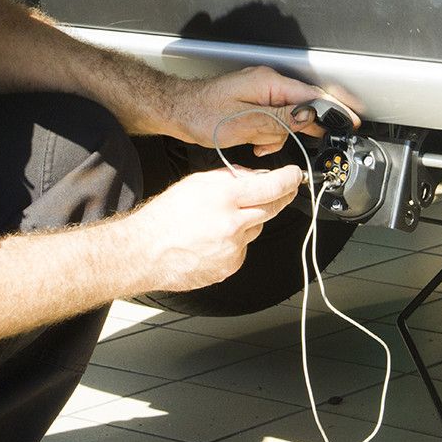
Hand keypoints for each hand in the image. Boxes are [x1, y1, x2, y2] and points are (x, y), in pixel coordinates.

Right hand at [132, 164, 303, 291]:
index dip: (289, 179)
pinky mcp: (231, 266)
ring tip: (221, 219)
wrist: (146, 251)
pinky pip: (244, 248)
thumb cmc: (167, 216)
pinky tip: (215, 238)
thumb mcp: (198, 182)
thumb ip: (231, 178)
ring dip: (250, 220)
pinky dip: (237, 241)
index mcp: (224, 198)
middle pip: (273, 208)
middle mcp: (232, 224)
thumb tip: (257, 178)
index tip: (295, 175)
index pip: (271, 186)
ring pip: (257, 228)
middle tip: (284, 190)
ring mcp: (233, 248)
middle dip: (282, 197)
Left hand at [173, 66, 361, 156]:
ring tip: (256, 144)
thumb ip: (280, 120)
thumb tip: (308, 118)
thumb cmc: (202, 115)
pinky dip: (268, 133)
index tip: (350, 120)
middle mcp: (267, 83)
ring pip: (286, 117)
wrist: (176, 110)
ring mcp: (260, 91)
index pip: (312, 94)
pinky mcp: (253, 101)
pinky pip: (272, 118)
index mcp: (269, 83)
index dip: (333, 108)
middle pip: (301, 106)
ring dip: (276, 135)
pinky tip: (254, 142)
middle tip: (296, 142)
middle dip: (297, 128)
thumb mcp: (245, 123)